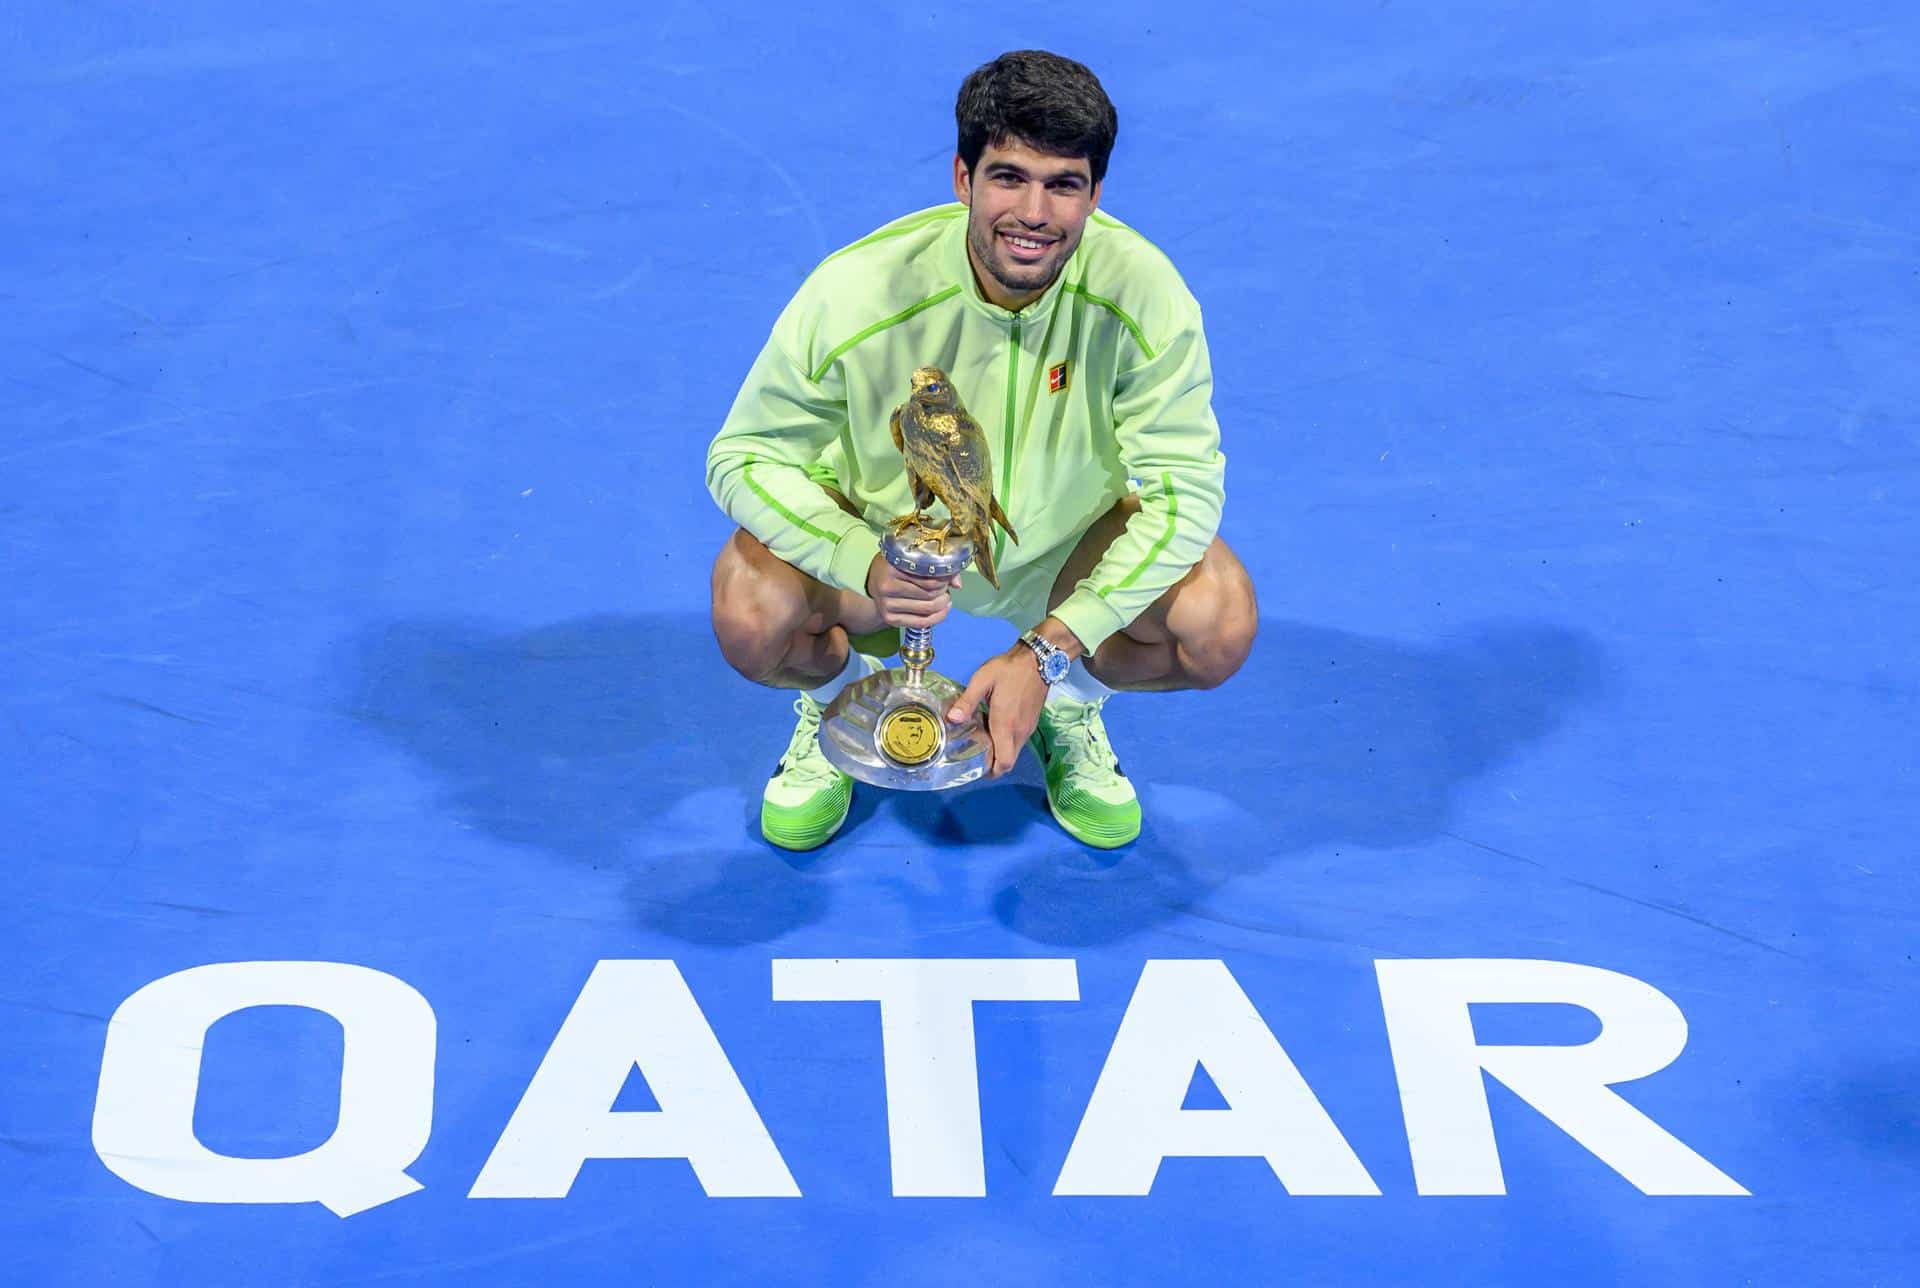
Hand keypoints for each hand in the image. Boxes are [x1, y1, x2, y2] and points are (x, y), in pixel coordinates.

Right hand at [866, 554, 960, 628]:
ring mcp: (886, 605)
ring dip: (942, 604)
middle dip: (943, 591)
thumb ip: (936, 567)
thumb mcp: (910, 559)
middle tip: (946, 587)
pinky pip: (920, 622)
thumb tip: (957, 584)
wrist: (874, 582)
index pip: (927, 577)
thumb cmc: (896, 567)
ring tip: (945, 597)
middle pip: (929, 594)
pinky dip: (937, 618)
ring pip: (927, 609)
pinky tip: (943, 610)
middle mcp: (886, 587)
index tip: (947, 577)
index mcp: (891, 567)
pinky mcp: (889, 619)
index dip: (943, 578)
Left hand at [947, 645, 1047, 777]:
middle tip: (976, 756)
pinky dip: (1008, 743)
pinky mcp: (1032, 722)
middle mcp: (1020, 732)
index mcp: (1006, 726)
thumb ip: (967, 701)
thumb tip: (952, 719)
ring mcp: (1028, 727)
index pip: (1004, 763)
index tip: (978, 769)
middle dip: (994, 765)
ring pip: (1015, 751)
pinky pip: (1019, 741)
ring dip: (1001, 753)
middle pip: (1009, 762)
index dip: (992, 772)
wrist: (1038, 659)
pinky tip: (996, 728)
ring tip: (983, 741)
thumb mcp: (983, 680)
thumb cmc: (1009, 669)